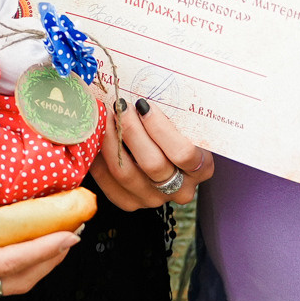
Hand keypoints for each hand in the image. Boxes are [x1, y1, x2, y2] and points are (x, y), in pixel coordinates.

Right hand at [0, 190, 77, 300]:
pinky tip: (19, 245)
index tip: (70, 234)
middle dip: (51, 259)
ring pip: (5, 285)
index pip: (7, 262)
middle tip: (75, 231)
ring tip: (57, 237)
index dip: (43, 249)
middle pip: (17, 281)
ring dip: (36, 265)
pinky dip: (14, 266)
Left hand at [92, 97, 215, 210]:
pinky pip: (109, 183)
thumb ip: (172, 111)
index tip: (143, 104)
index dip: (160, 127)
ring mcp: (154, 199)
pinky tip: (97, 138)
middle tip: (120, 107)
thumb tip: (142, 96)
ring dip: (112, 141)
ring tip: (106, 117)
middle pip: (153, 164)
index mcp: (202, 168)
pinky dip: (100, 159)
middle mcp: (180, 189)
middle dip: (132, 131)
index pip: (183, 153)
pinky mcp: (130, 203)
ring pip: (127, 174)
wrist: (165, 153)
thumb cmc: (177, 128)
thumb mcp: (184, 120)